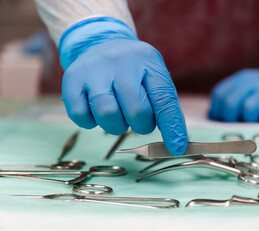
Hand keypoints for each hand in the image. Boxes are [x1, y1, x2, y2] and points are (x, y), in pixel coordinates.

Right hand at [62, 39, 187, 154]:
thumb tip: (176, 144)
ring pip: (107, 114)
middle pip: (136, 111)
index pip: (164, 99)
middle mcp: (121, 60)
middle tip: (138, 119)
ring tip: (118, 113)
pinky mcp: (71, 79)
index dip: (171, 127)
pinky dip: (91, 122)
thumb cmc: (133, 70)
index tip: (176, 148)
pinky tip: (96, 111)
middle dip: (141, 125)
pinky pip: (81, 116)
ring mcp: (94, 68)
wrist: (99, 44)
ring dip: (116, 125)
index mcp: (148, 60)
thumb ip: (165, 107)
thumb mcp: (153, 78)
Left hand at [209, 59, 258, 121]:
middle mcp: (254, 81)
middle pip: (230, 103)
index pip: (220, 95)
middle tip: (240, 127)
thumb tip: (212, 119)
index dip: (218, 113)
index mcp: (241, 79)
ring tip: (258, 123)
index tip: (225, 123)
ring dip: (250, 122)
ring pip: (249, 109)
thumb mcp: (249, 93)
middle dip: (231, 120)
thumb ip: (231, 103)